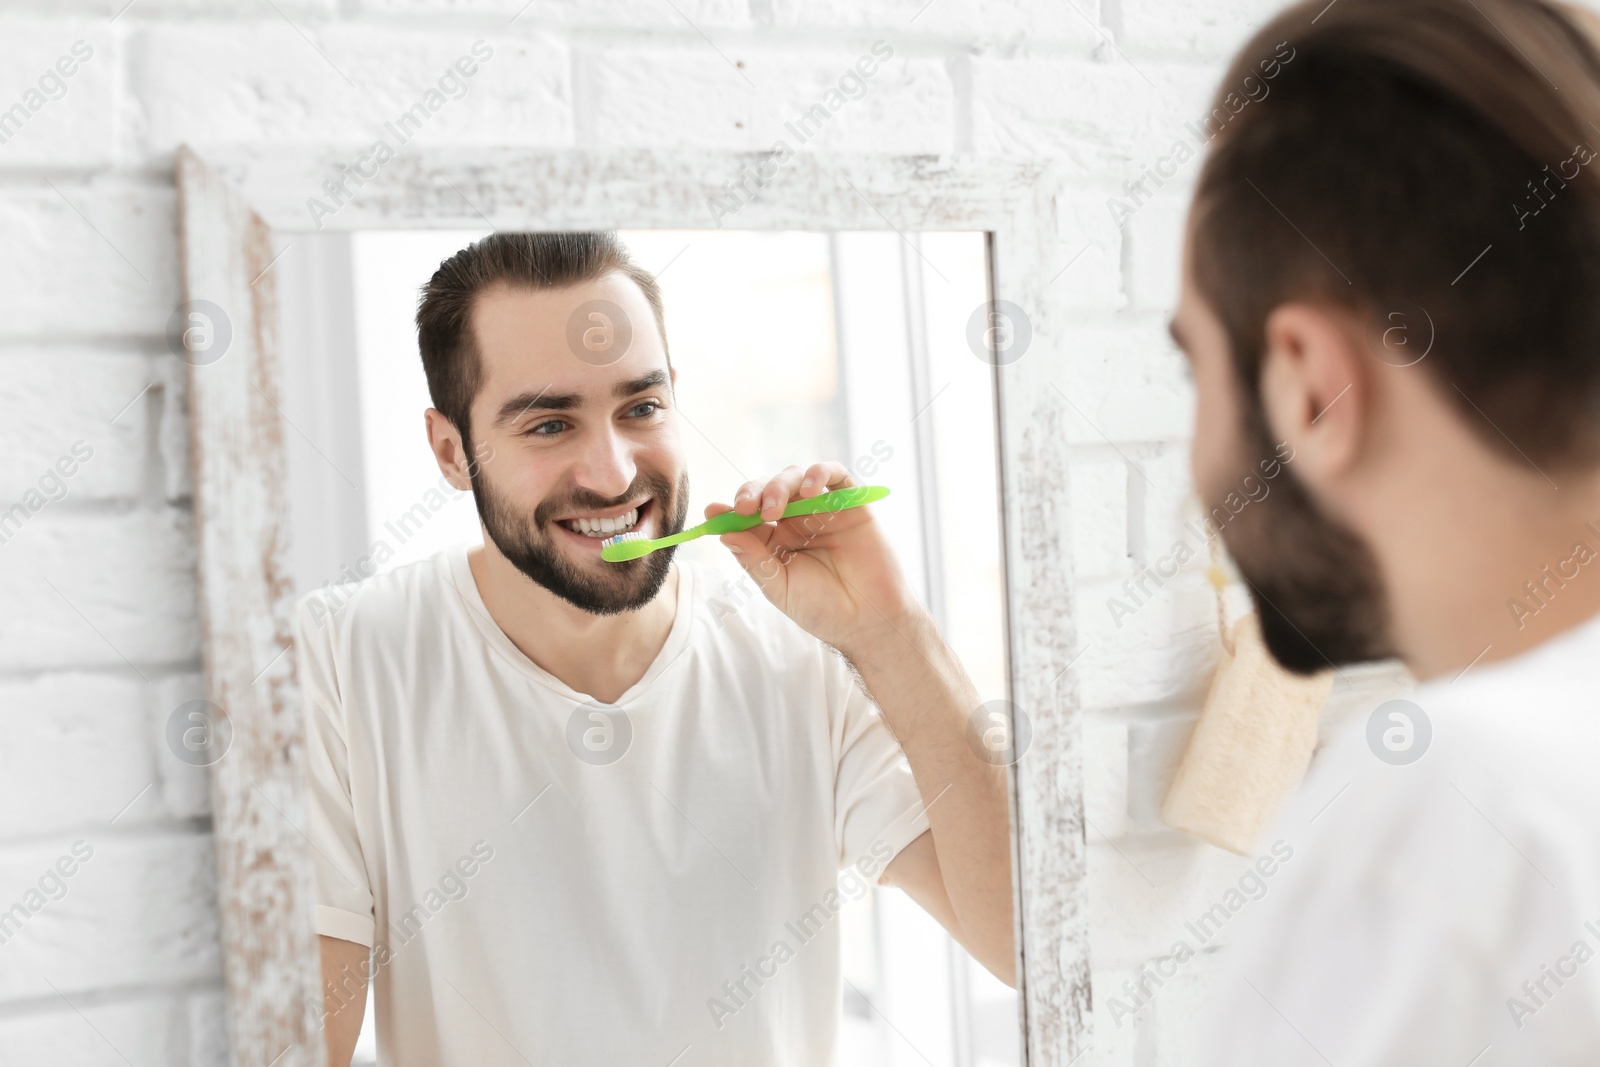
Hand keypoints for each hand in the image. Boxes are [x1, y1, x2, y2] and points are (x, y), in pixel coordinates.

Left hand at [708, 461, 923, 660]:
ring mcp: (824, 509)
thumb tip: (724, 533)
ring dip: (779, 485)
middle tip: (745, 508)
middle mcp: (797, 520)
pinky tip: (809, 488)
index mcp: (775, 540)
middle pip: (768, 490)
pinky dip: (818, 472)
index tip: (713, 512)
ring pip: (795, 477)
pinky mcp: (852, 502)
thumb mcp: (779, 586)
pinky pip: (834, 474)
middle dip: (753, 493)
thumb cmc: (823, 609)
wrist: (867, 620)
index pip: (748, 515)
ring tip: (774, 507)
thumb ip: (754, 559)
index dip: (730, 510)